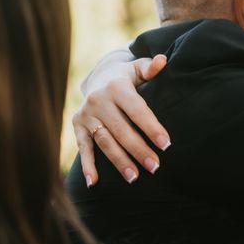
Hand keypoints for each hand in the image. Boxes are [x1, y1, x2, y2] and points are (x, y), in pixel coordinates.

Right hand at [73, 54, 169, 186]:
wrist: (99, 76)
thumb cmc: (127, 77)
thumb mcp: (138, 68)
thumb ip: (150, 68)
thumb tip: (162, 61)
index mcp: (117, 86)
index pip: (137, 110)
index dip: (152, 127)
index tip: (166, 144)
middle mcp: (99, 100)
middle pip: (121, 130)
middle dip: (139, 150)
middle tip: (155, 166)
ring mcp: (86, 114)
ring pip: (105, 142)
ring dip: (119, 161)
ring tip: (135, 178)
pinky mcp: (77, 125)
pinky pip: (83, 148)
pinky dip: (87, 165)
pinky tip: (93, 182)